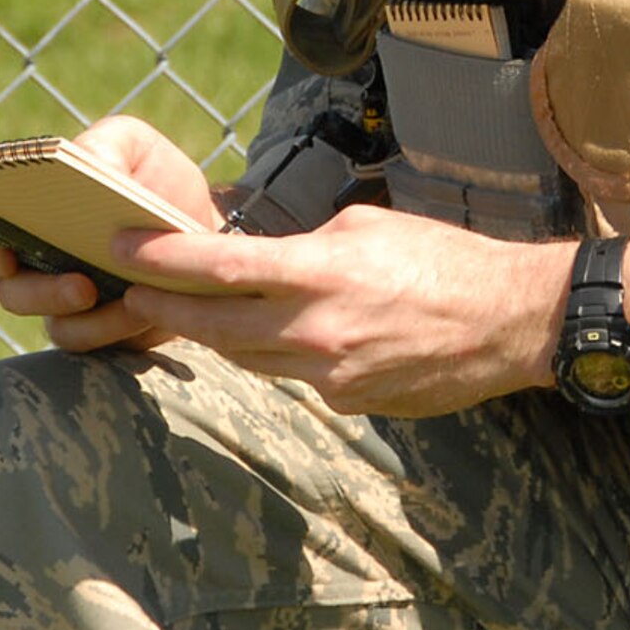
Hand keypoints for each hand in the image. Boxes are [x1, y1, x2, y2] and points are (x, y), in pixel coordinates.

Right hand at [0, 115, 217, 352]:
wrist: (206, 224)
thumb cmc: (156, 180)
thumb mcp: (134, 145)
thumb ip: (106, 144)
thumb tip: (84, 161)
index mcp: (28, 216)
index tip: (1, 253)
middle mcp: (35, 264)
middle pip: (7, 289)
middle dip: (32, 289)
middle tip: (73, 282)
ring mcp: (65, 303)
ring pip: (48, 320)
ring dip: (76, 308)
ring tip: (103, 289)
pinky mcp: (99, 331)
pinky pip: (89, 339)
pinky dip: (110, 326)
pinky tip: (137, 308)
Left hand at [110, 204, 577, 416]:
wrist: (509, 321)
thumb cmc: (447, 260)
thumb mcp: (371, 226)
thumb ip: (311, 245)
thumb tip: (271, 257)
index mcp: (321, 273)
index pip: (219, 268)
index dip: (160, 259)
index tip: (120, 247)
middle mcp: (315, 331)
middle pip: (213, 326)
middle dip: (166, 307)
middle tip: (133, 288)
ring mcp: (330, 376)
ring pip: (248, 358)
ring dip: (219, 334)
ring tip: (196, 310)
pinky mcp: (348, 403)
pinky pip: (296, 378)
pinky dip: (284, 355)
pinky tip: (299, 335)